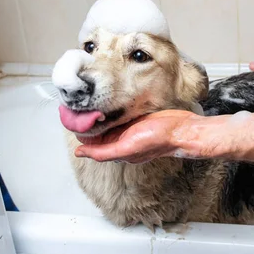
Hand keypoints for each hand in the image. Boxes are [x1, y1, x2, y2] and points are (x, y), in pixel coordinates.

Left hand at [75, 110, 200, 163]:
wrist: (181, 128)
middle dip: (86, 119)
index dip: (80, 129)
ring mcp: (129, 128)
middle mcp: (120, 140)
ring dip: (97, 112)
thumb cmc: (158, 139)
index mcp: (116, 149)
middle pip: (96, 130)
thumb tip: (80, 153)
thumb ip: (103, 152)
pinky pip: (118, 113)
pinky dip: (110, 108)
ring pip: (106, 120)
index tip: (71, 116)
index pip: (90, 141)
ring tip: (87, 100)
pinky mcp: (136, 118)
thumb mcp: (127, 147)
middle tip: (77, 104)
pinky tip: (106, 100)